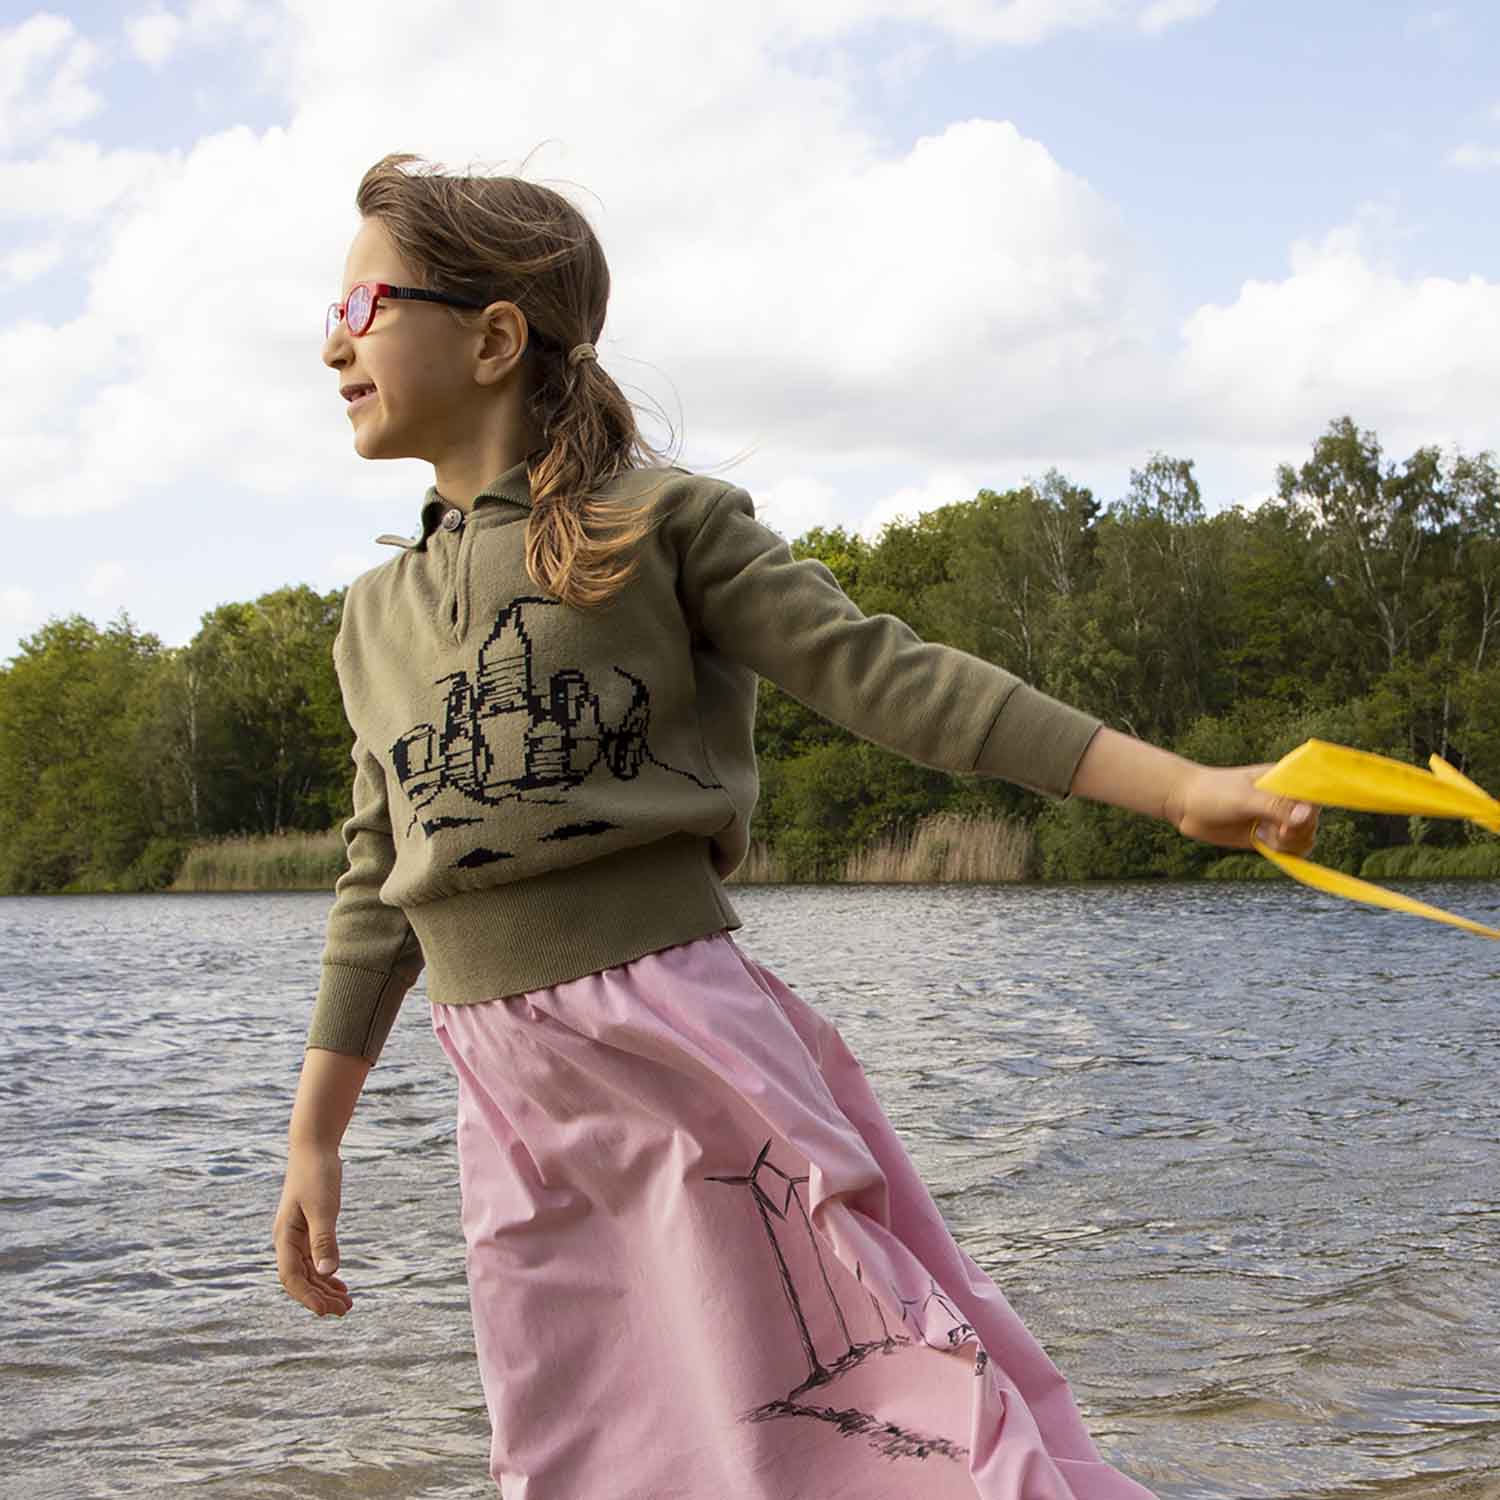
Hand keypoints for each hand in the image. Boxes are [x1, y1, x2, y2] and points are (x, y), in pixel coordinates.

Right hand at [273, 1142, 353, 1317]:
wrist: (314, 1148)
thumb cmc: (317, 1174)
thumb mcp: (323, 1207)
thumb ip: (324, 1240)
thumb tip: (327, 1273)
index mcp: (285, 1237)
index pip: (292, 1278)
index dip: (308, 1297)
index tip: (326, 1311)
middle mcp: (287, 1240)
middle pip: (300, 1279)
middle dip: (320, 1298)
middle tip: (345, 1311)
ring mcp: (296, 1235)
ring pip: (308, 1271)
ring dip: (324, 1288)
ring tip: (346, 1303)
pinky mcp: (307, 1229)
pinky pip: (313, 1259)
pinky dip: (325, 1273)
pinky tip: (339, 1282)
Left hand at [1162, 762, 1319, 854]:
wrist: (1186, 805)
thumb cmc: (1213, 792)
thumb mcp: (1244, 799)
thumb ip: (1274, 807)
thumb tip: (1306, 816)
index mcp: (1284, 781)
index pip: (1315, 797)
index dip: (1309, 814)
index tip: (1291, 822)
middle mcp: (1285, 799)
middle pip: (1311, 822)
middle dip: (1296, 833)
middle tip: (1274, 831)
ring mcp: (1276, 818)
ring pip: (1302, 838)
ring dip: (1286, 844)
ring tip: (1261, 834)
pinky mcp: (1266, 835)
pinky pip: (1289, 849)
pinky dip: (1282, 852)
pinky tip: (1260, 841)